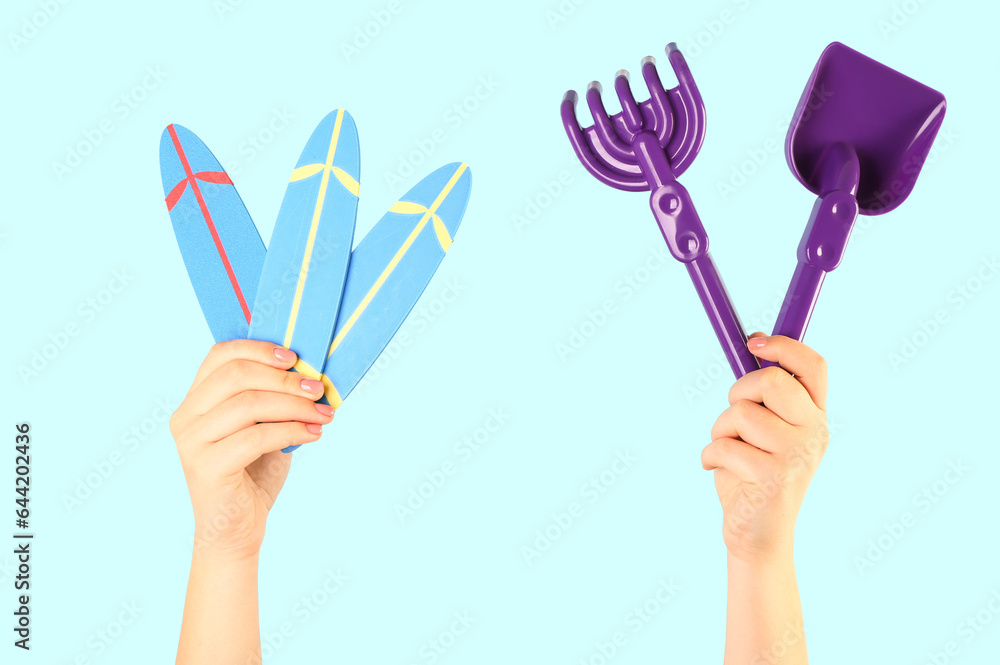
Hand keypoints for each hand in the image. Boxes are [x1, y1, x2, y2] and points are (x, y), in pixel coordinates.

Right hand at [169, 339, 333, 559]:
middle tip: (318, 389)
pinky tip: (314, 434)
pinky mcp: (206, 467)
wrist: (236, 531)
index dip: (259, 348)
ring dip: (295, 406)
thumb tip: (310, 372)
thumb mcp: (264, 427)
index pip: (220, 355)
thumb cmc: (253, 475)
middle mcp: (186, 417)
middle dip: (284, 379)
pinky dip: (291, 431)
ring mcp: (192, 442)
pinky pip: (256, 437)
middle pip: (236, 375)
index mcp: (196, 400)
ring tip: (324, 414)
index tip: (295, 357)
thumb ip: (273, 399)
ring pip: (249, 404)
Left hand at [701, 333, 828, 563]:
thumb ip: (762, 398)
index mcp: (814, 416)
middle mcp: (815, 432)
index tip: (753, 342)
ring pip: (741, 413)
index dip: (784, 346)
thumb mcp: (762, 430)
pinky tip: (718, 470)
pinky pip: (724, 446)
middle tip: (732, 418)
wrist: (757, 534)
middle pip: (772, 382)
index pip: (814, 367)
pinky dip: (710, 456)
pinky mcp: (775, 478)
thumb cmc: (753, 475)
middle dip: (738, 392)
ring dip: (720, 430)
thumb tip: (751, 345)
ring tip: (727, 452)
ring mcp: (798, 456)